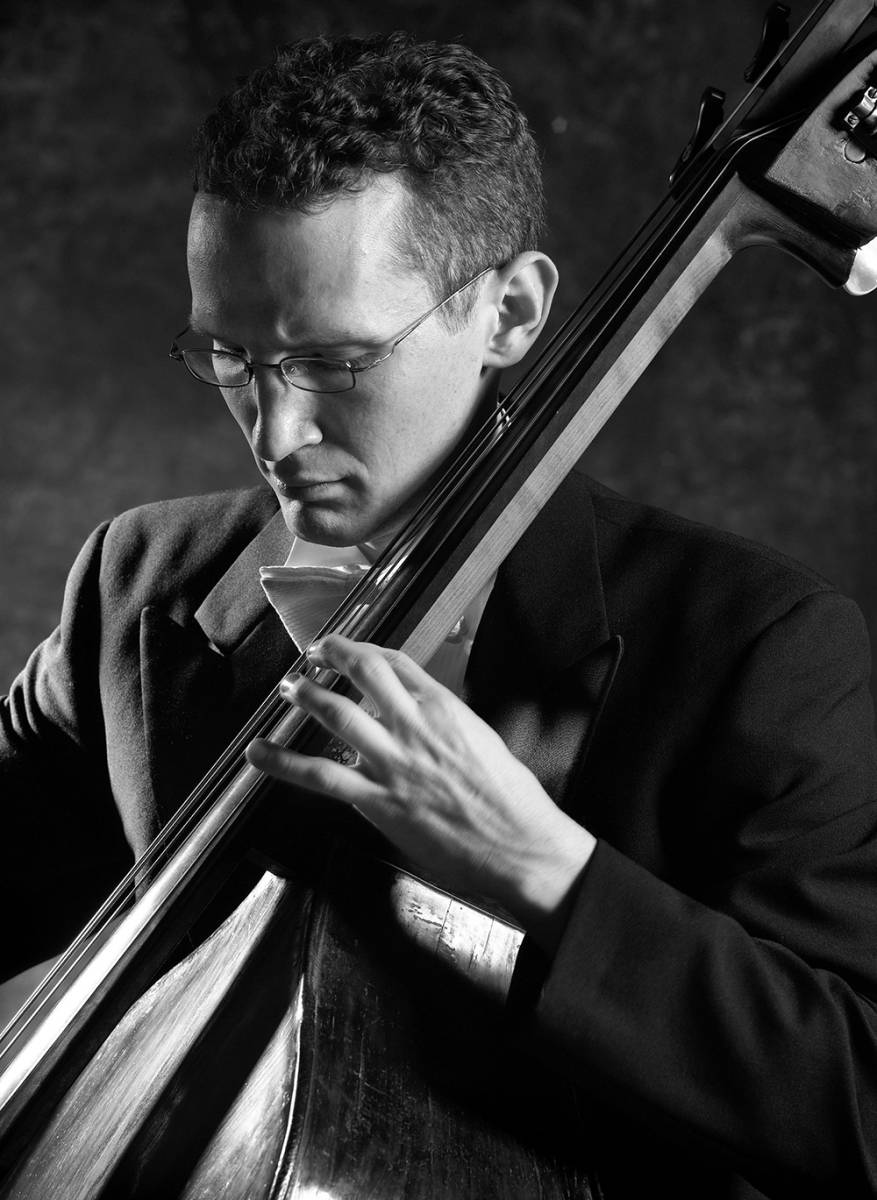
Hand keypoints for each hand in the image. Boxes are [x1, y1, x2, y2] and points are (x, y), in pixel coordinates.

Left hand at [246, 634, 595, 950]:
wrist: (521, 845)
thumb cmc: (512, 800)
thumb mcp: (483, 741)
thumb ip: (445, 725)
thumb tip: (417, 721)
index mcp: (445, 708)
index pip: (397, 663)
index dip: (364, 650)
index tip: (348, 650)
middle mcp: (416, 726)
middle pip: (364, 674)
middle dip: (332, 657)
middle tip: (312, 655)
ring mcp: (394, 763)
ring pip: (338, 715)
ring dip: (307, 697)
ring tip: (287, 689)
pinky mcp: (380, 801)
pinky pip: (322, 776)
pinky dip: (285, 762)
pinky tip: (260, 754)